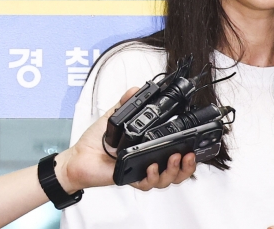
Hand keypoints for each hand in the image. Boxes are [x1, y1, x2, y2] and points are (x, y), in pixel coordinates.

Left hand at [53, 87, 196, 192]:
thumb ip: (126, 104)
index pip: (176, 153)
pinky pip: (147, 184)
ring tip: (173, 158)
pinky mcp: (130, 180)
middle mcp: (149, 162)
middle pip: (178, 171)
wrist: (78, 157)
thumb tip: (136, 89)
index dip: (189, 153)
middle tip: (188, 155)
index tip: (195, 145)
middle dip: (187, 166)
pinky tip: (152, 168)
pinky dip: (153, 177)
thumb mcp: (115, 118)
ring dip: (174, 170)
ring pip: (167, 180)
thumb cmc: (95, 142)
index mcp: (150, 148)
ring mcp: (141, 173)